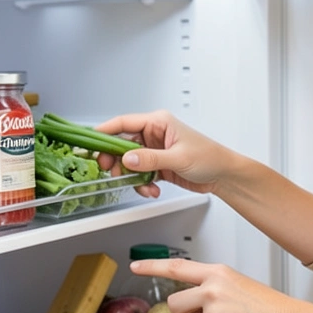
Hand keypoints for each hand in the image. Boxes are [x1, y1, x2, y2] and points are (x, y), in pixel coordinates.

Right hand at [93, 110, 233, 197]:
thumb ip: (150, 159)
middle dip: (116, 161)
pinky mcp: (157, 166)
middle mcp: (154, 134)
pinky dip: (141, 184)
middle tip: (111, 171)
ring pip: (129, 163)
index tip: (89, 143)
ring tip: (142, 186)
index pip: (123, 123)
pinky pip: (139, 174)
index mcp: (158, 122)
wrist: (223, 175)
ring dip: (131, 177)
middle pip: (121, 145)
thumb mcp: (178, 157)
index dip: (104, 132)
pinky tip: (152, 190)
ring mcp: (154, 151)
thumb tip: (127, 159)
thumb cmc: (209, 157)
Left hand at [131, 258, 299, 312]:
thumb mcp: (240, 287)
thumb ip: (216, 292)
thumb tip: (201, 309)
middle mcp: (212, 285)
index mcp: (219, 272)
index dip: (153, 266)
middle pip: (174, 300)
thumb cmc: (269, 309)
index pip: (178, 266)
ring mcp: (212, 305)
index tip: (136, 266)